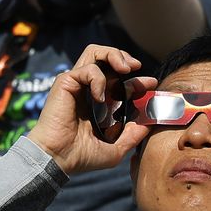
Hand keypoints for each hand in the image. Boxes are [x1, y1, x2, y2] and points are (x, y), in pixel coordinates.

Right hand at [25, 44, 152, 175]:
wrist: (59, 159)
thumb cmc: (81, 157)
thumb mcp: (115, 148)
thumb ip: (133, 135)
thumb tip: (149, 124)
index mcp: (97, 102)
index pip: (119, 80)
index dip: (136, 79)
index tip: (151, 84)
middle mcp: (86, 89)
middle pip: (105, 56)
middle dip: (123, 56)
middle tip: (135, 68)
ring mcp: (76, 84)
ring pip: (94, 51)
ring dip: (113, 55)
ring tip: (125, 69)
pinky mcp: (65, 82)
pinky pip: (87, 69)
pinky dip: (99, 79)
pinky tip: (100, 97)